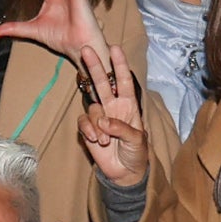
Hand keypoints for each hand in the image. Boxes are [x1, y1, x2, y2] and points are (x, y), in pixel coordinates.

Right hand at [75, 44, 148, 188]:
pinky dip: (89, 130)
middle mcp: (113, 107)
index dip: (119, 65)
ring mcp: (100, 117)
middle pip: (102, 83)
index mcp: (128, 105)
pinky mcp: (89, 129)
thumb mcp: (137, 140)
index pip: (124, 81)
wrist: (125, 172)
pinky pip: (83, 122)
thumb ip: (122, 128)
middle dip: (94, 66)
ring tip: (106, 140)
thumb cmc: (136, 153)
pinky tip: (96, 141)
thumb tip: (104, 121)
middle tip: (87, 50)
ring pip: (92, 108)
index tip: (114, 48)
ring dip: (98, 125)